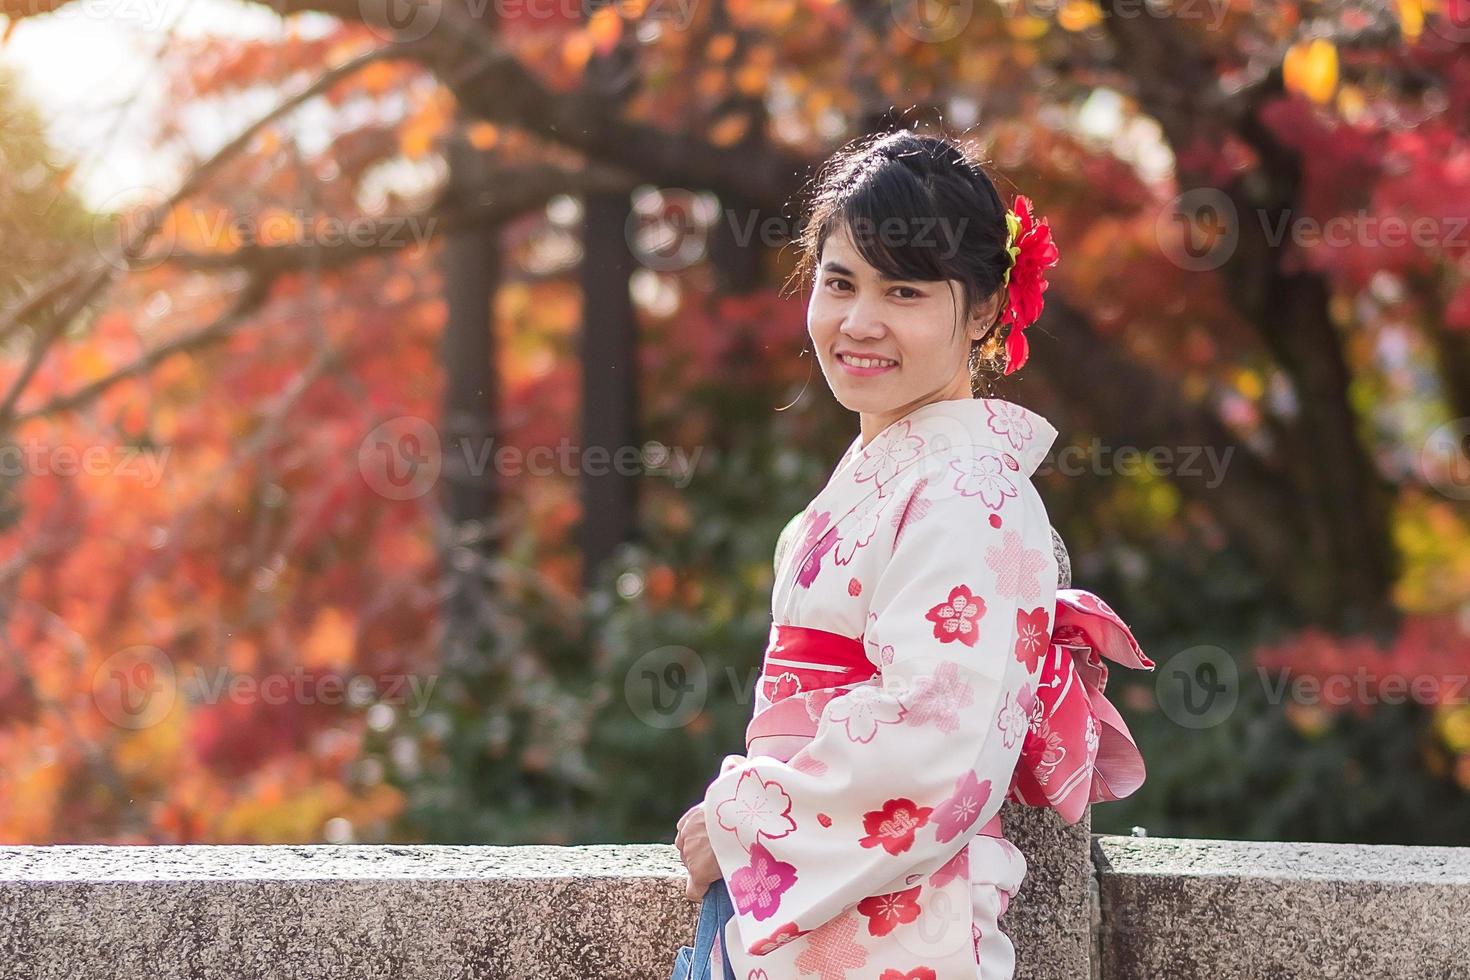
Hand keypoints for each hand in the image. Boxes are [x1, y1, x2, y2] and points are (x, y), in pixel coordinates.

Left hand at [674, 754, 746, 901]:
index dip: (702, 838)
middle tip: (722, 855)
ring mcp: (690, 854)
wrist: (742, 821)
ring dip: (704, 870)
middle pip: (687, 850)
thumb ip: (731, 772)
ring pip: (692, 868)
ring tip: (723, 868)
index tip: (717, 840)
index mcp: (694, 815)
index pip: (686, 830)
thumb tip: (734, 760)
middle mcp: (687, 834)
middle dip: (701, 854)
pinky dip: (700, 891)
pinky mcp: (698, 873)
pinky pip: (693, 890)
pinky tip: (710, 889)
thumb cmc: (742, 801)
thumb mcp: (733, 783)